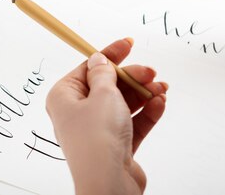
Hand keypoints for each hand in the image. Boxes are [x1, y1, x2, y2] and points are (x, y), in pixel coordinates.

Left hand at [46, 38, 166, 194]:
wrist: (109, 183)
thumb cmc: (97, 140)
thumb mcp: (103, 94)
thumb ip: (105, 74)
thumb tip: (98, 59)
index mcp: (64, 97)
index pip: (88, 67)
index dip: (110, 54)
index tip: (128, 44)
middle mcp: (77, 113)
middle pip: (108, 85)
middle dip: (132, 77)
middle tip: (150, 72)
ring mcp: (97, 130)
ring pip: (123, 103)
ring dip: (143, 94)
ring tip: (160, 88)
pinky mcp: (115, 145)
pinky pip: (132, 122)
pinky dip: (147, 112)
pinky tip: (160, 103)